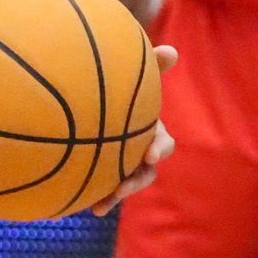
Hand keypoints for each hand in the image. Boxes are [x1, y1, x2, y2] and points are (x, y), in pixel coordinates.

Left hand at [92, 44, 177, 215]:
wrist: (88, 107)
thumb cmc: (118, 87)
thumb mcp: (133, 76)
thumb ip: (150, 66)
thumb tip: (172, 50)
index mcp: (149, 129)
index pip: (162, 141)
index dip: (159, 147)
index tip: (149, 152)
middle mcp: (140, 149)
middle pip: (146, 170)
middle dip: (136, 179)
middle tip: (122, 187)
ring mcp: (124, 163)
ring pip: (127, 183)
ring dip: (118, 193)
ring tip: (103, 202)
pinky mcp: (106, 172)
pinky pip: (105, 188)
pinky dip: (99, 197)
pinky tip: (85, 207)